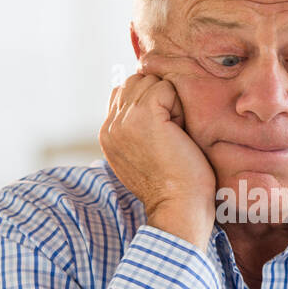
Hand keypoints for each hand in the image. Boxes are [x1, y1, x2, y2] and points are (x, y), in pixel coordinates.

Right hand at [98, 48, 215, 248]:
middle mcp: (110, 126)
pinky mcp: (143, 117)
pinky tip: (179, 131)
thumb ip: (135, 129)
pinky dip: (178, 105)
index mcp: (107, 135)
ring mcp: (124, 121)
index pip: (122, 92)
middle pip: (135, 81)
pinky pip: (164, 87)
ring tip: (174, 133)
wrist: (178, 207)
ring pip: (149, 82)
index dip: (149, 102)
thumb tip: (148, 101)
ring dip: (169, 102)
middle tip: (171, 132)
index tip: (163, 132)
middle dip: (158, 98)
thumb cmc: (174, 186)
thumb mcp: (144, 155)